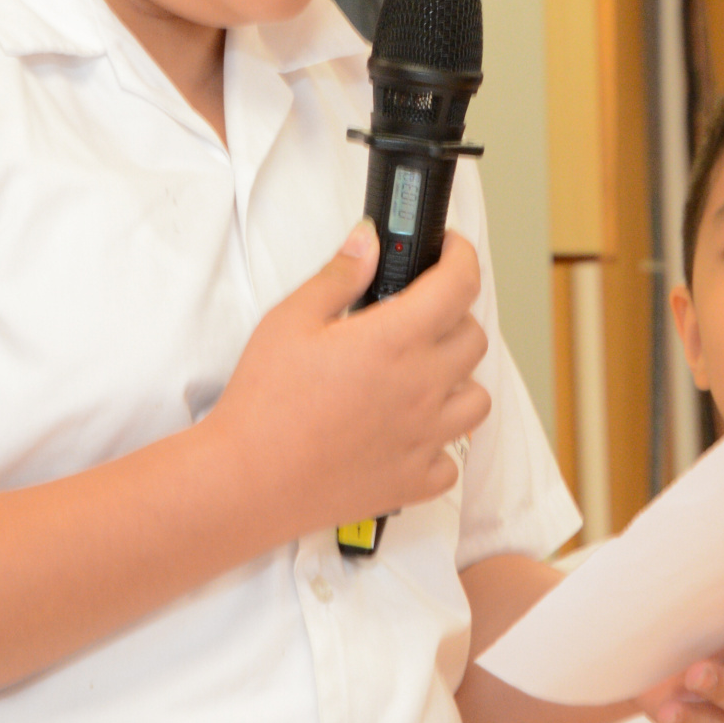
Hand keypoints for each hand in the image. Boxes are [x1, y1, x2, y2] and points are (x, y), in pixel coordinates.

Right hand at [208, 223, 490, 543]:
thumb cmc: (264, 402)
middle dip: (454, 315)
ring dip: (458, 380)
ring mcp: (424, 438)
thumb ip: (340, 275)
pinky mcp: (413, 482)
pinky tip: (409, 433)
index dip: (462, 256)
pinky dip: (441, 444)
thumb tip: (369, 240)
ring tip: (419, 375)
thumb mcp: (291, 319)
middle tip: (418, 315)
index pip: (460, 284)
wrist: (246, 481)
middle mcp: (421, 388)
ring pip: (477, 399)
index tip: (451, 250)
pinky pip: (453, 461)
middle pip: (474, 338)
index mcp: (395, 340)